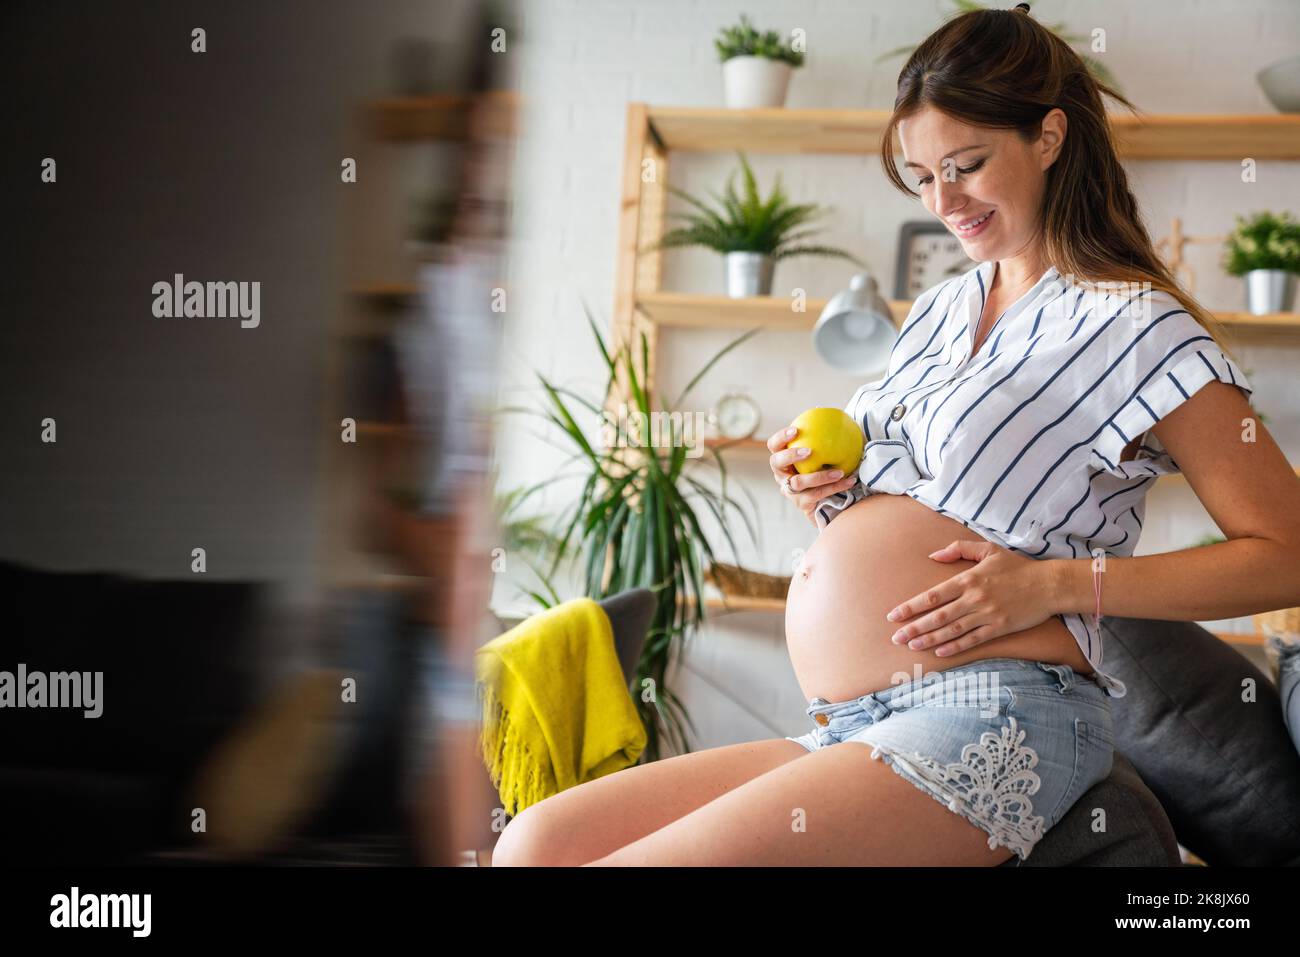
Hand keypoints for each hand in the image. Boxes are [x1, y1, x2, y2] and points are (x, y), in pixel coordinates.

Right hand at [767, 424, 858, 526]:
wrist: (830, 501)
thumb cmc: (825, 470)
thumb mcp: (823, 453)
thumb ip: (822, 437)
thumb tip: (829, 412)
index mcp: (783, 460)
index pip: (774, 446)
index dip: (781, 437)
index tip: (796, 430)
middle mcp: (782, 476)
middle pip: (777, 463)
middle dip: (790, 455)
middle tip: (809, 451)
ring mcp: (790, 492)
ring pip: (799, 482)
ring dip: (819, 476)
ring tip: (839, 471)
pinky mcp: (801, 505)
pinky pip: (816, 495)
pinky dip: (834, 487)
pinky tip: (849, 481)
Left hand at [884, 539, 1056, 655]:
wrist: (1050, 584)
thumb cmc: (1018, 566)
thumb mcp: (988, 549)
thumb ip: (959, 549)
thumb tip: (933, 556)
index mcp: (969, 579)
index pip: (933, 595)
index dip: (911, 607)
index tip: (894, 615)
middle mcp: (975, 598)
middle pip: (938, 616)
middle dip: (914, 627)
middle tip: (895, 637)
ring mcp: (987, 615)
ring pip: (952, 630)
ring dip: (929, 639)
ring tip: (911, 646)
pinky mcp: (999, 628)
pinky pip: (973, 640)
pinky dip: (955, 647)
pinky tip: (939, 652)